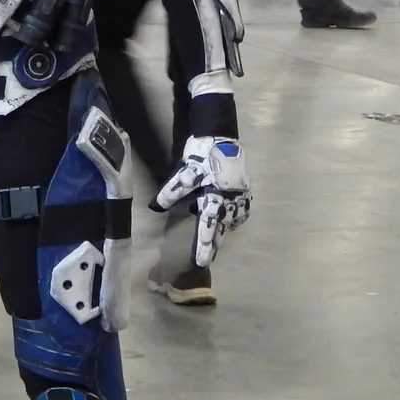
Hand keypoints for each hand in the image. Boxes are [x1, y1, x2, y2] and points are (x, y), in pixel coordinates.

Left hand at [151, 135, 250, 268]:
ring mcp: (241, 196)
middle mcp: (232, 200)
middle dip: (213, 243)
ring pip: (231, 219)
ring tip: (213, 239)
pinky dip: (230, 215)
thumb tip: (155, 207)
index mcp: (216, 197)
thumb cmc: (202, 154)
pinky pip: (238, 209)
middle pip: (221, 228)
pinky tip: (221, 214)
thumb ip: (171, 192)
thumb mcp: (185, 174)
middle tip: (207, 259)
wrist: (221, 135)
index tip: (201, 264)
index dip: (203, 247)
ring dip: (221, 229)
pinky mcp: (245, 190)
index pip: (208, 227)